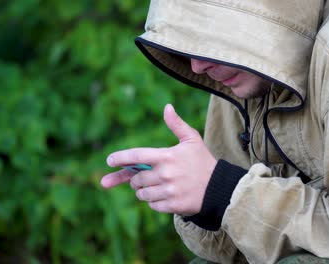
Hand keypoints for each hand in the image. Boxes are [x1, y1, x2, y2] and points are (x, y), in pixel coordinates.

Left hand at [100, 104, 216, 214]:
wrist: (218, 187)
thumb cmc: (203, 161)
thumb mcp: (192, 139)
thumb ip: (177, 124)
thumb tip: (167, 107)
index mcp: (166, 156)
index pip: (136, 155)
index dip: (120, 158)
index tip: (109, 160)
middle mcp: (165, 174)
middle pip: (136, 179)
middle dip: (136, 179)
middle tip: (145, 177)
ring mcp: (168, 191)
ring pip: (142, 194)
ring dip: (144, 191)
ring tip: (158, 186)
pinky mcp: (172, 205)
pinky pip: (152, 205)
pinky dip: (155, 201)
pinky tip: (166, 196)